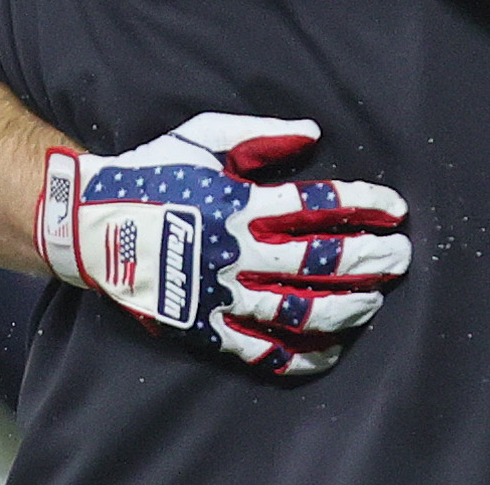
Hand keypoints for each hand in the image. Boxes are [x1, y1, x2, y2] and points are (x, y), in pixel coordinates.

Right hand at [37, 111, 409, 376]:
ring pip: (298, 311)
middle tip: (402, 257)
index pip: (317, 206)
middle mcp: (236, 251)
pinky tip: (331, 351)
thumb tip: (312, 133)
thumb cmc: (151, 171)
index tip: (395, 208)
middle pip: (319, 262)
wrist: (88, 223)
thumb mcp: (204, 136)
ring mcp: (220, 294)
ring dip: (345, 307)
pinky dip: (300, 357)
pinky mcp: (203, 328)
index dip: (363, 206)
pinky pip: (260, 351)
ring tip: (375, 301)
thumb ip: (261, 135)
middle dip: (369, 259)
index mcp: (240, 202)